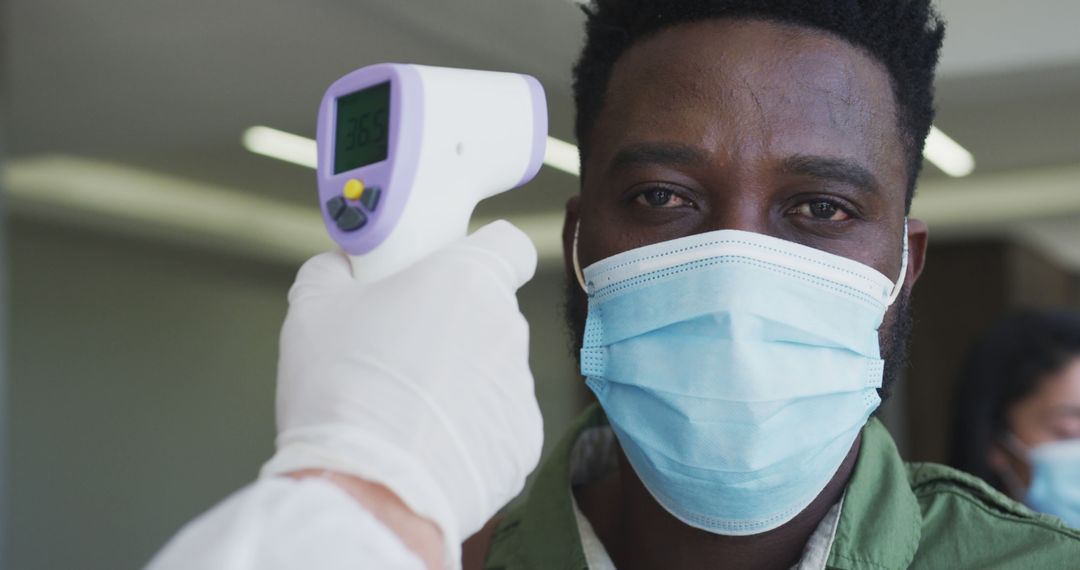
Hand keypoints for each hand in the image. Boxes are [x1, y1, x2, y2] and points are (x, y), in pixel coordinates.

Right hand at [261, 221, 543, 566]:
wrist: (366, 492)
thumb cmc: (342, 392)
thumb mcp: (312, 310)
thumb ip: (331, 271)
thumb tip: (338, 265)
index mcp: (469, 281)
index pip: (508, 245)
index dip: (480, 253)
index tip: (448, 271)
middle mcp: (509, 330)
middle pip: (490, 313)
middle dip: (452, 324)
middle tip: (400, 348)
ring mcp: (520, 390)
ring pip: (492, 370)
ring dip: (459, 380)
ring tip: (405, 409)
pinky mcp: (523, 443)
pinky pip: (496, 423)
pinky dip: (469, 430)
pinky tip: (425, 445)